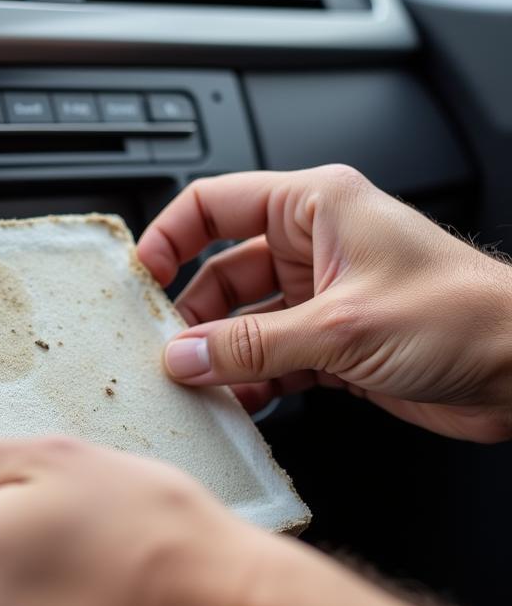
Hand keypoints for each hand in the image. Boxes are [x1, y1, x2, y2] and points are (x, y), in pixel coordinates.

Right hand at [136, 165, 511, 442]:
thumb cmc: (464, 316)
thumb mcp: (342, 327)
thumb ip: (254, 345)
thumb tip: (186, 355)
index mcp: (315, 208)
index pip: (215, 203)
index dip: (170, 236)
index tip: (141, 276)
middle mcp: (314, 247)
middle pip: (222, 271)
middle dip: (193, 313)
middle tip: (167, 350)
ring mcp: (322, 297)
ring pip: (244, 322)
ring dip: (220, 354)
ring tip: (197, 383)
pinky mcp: (333, 343)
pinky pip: (270, 357)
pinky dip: (251, 379)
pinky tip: (239, 401)